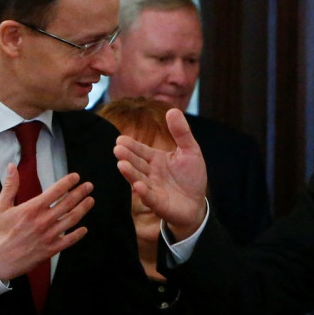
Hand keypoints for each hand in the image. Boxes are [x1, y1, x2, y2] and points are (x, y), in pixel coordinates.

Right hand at [0, 165, 93, 280]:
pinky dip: (78, 234)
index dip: (68, 182)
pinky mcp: (51, 249)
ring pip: (71, 219)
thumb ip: (9, 186)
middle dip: (80, 193)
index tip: (76, 177)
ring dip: (83, 209)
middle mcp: (43, 221)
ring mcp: (49, 236)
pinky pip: (69, 240)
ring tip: (91, 200)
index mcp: (31, 209)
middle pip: (67, 203)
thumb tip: (12, 167)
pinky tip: (84, 229)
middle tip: (89, 186)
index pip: (55, 191)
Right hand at [114, 108, 207, 239]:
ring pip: (139, 179)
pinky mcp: (159, 204)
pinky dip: (144, 192)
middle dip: (127, 157)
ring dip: (130, 173)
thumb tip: (172, 109)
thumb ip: (181, 132)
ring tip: (122, 165)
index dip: (131, 145)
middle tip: (117, 149)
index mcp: (156, 159)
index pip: (141, 150)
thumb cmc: (191, 177)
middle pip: (137, 164)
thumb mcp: (190, 151)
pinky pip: (150, 198)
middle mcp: (150, 173)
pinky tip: (138, 186)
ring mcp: (153, 189)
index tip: (120, 139)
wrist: (196, 204)